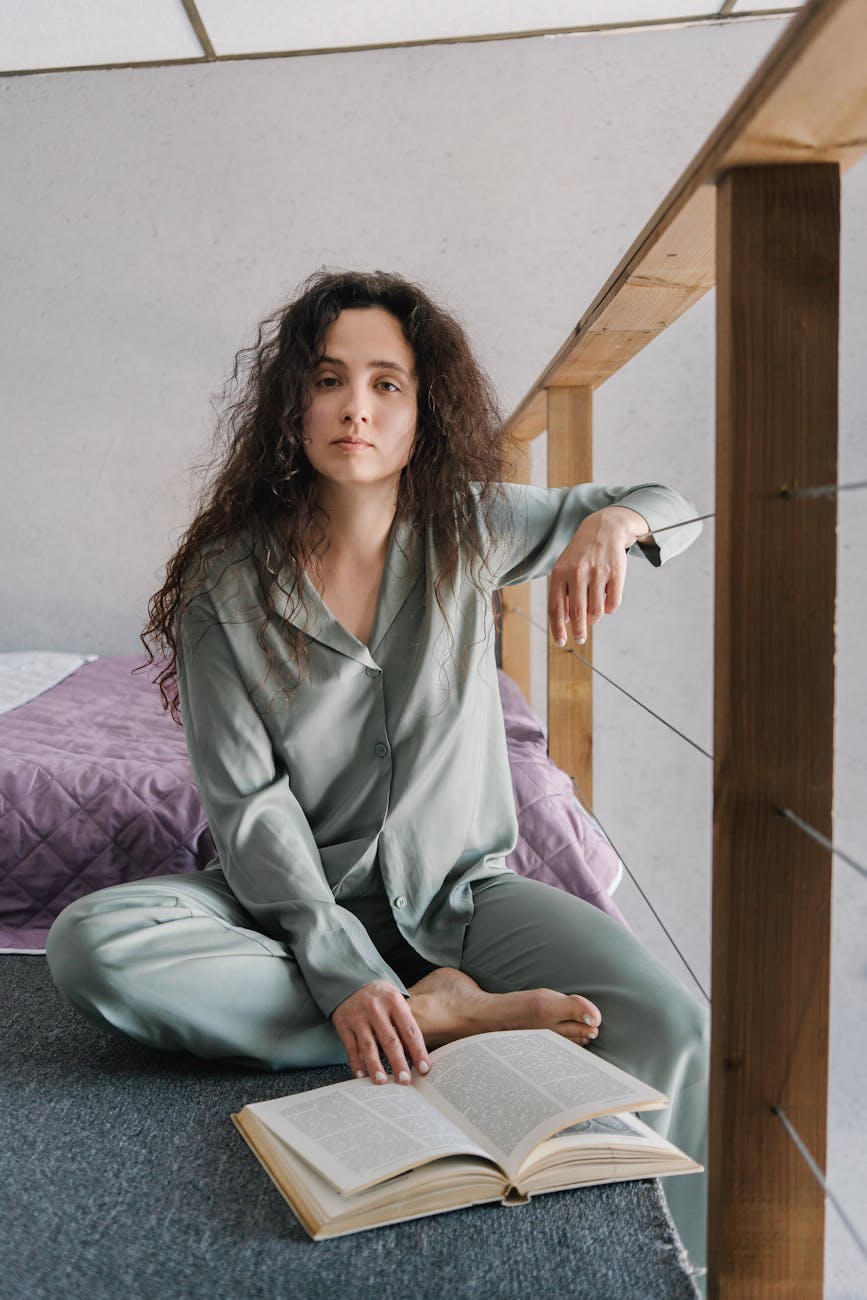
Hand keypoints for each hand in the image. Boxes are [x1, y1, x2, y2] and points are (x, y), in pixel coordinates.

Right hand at [331, 980, 430, 1084]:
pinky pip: (350, 1047)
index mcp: (394, 1001)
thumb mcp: (395, 1000)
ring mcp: (358, 1017)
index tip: (424, 1068)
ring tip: (382, 1081)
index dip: (418, 1050)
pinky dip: (356, 1062)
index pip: (409, 1029)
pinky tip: (361, 1075)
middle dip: (398, 1062)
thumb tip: (415, 1055)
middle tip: (405, 1080)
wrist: (350, 980)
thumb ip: (404, 1023)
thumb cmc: (380, 996)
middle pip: (390, 1040)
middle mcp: (376, 1009)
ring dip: (375, 1065)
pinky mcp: (343, 1024)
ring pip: (368, 1045)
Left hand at [548, 506, 650, 646]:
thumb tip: (564, 622)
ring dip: (594, 618)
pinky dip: (609, 609)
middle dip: (579, 631)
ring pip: (597, 611)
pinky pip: (613, 604)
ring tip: (593, 614)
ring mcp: (598, 573)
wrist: (603, 529)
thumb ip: (561, 594)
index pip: (555, 608)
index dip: (557, 629)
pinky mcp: (616, 573)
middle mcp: (577, 573)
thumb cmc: (579, 555)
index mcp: (560, 573)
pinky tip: (605, 602)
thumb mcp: (563, 570)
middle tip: (580, 639)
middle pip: (578, 614)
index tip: (561, 642)